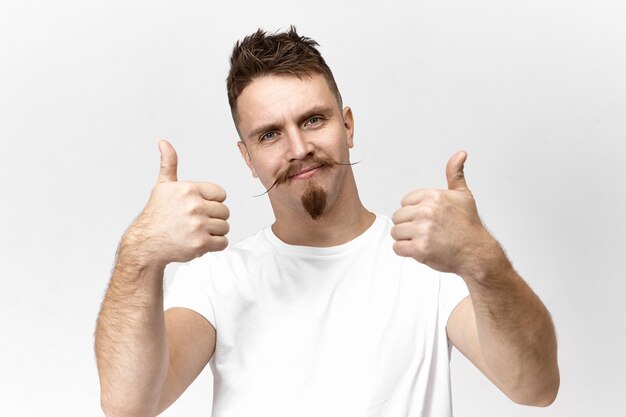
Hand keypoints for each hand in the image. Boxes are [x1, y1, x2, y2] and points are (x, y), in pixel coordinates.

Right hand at [124, 140, 229, 266]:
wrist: (146, 244)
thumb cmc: (156, 215)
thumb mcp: (163, 186)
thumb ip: (169, 164)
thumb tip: (164, 143)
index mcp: (189, 189)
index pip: (221, 194)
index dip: (212, 202)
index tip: (199, 208)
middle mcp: (194, 206)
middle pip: (225, 211)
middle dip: (214, 218)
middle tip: (197, 222)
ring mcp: (198, 225)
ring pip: (225, 227)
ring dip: (215, 232)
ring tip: (198, 232)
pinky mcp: (201, 243)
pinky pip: (223, 242)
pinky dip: (215, 245)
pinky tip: (200, 241)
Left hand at [391, 151, 494, 276]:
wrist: (477, 253)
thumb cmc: (469, 226)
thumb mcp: (463, 195)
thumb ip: (455, 174)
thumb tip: (460, 154)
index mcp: (434, 196)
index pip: (405, 201)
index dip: (414, 211)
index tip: (427, 218)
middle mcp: (427, 211)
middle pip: (398, 216)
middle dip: (408, 225)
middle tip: (425, 231)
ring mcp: (423, 230)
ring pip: (396, 232)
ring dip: (406, 238)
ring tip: (423, 240)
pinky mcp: (420, 249)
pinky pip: (397, 247)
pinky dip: (405, 251)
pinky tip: (419, 249)